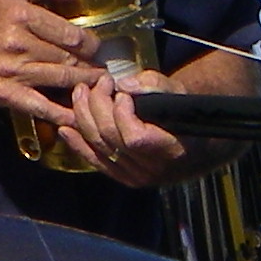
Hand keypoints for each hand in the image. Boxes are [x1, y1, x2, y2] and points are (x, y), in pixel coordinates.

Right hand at [0, 0, 99, 121]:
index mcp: (20, 16)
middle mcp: (16, 43)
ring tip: (98, 84)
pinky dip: (60, 113)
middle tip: (103, 68)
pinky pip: (39, 105)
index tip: (96, 47)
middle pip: (66, 57)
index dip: (88, 42)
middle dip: (90, 64)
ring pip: (59, 78)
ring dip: (83, 83)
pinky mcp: (6, 93)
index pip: (67, 33)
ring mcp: (11, 71)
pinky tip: (76, 116)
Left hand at [62, 68, 189, 187]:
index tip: (122, 92)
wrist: (194, 146)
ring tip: (81, 93)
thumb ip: (153, 85)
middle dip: (98, 105)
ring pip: (99, 147)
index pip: (135, 138)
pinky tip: (66, 127)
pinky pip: (94, 161)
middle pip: (111, 138)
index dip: (122, 114)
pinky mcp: (122, 177)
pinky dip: (78, 144)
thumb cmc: (185, 115)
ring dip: (84, 118)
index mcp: (171, 150)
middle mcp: (151, 169)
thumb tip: (124, 84)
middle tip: (98, 83)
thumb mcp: (178, 95)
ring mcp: (134, 176)